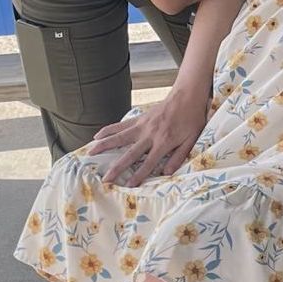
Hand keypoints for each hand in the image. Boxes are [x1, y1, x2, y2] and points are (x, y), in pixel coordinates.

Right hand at [88, 85, 209, 184]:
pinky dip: (108, 130)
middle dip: (117, 167)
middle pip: (130, 153)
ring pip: (119, 137)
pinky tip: (97, 136)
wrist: (187, 96)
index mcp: (164, 142)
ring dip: (104, 146)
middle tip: (105, 178)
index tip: (128, 185)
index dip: (138, 175)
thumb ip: (179, 156)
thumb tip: (166, 173)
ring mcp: (142, 125)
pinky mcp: (139, 118)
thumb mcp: (191, 140)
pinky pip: (120, 125)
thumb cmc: (192, 119)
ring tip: (90, 154)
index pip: (149, 162)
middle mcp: (150, 134)